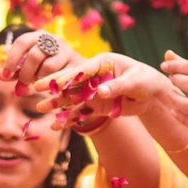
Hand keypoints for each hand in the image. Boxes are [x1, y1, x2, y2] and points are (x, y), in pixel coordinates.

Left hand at [0, 29, 84, 89]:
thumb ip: (14, 72)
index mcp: (39, 36)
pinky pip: (60, 77)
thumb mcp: (28, 69)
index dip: (11, 59)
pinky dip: (51, 83)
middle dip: (26, 73)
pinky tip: (50, 86)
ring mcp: (66, 50)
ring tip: (40, 83)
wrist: (76, 74)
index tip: (5, 74)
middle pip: (33, 56)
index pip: (22, 42)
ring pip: (47, 67)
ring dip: (40, 79)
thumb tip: (0, 74)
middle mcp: (54, 39)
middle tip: (24, 83)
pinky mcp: (76, 63)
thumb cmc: (47, 70)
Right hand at [34, 52, 169, 129]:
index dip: (69, 75)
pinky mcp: (95, 106)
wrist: (153, 95)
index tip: (56, 81)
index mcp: (103, 62)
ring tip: (40, 109)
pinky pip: (80, 113)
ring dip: (57, 104)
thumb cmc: (146, 80)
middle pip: (71, 81)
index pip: (83, 69)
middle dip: (54, 86)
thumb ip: (118, 86)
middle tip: (35, 87)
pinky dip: (69, 119)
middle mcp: (94, 76)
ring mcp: (93, 92)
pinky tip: (55, 125)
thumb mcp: (135, 81)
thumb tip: (102, 91)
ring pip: (71, 98)